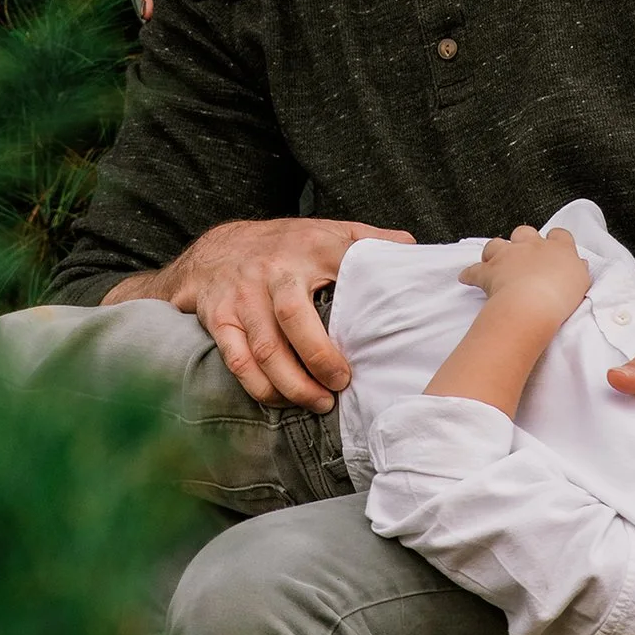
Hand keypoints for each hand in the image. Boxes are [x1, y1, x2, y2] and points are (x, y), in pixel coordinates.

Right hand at [125, 213, 411, 410]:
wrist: (219, 248)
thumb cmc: (289, 247)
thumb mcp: (333, 231)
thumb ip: (374, 242)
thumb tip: (415, 256)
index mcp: (311, 247)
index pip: (340, 274)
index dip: (357, 312)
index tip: (370, 350)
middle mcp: (274, 271)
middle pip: (293, 319)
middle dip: (319, 361)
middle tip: (340, 386)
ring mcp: (243, 296)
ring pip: (265, 349)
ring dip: (293, 385)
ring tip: (319, 403)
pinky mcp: (220, 319)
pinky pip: (238, 362)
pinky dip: (261, 388)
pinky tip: (282, 399)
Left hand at [461, 225, 591, 325]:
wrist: (534, 303)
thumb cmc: (561, 294)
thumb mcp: (581, 282)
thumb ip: (578, 270)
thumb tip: (579, 265)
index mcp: (558, 248)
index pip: (559, 235)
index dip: (556, 240)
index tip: (555, 249)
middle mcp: (532, 246)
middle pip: (525, 232)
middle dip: (523, 240)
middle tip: (525, 255)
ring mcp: (508, 255)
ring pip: (496, 244)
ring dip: (495, 252)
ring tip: (496, 262)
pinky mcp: (489, 271)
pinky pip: (474, 270)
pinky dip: (470, 274)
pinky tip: (467, 278)